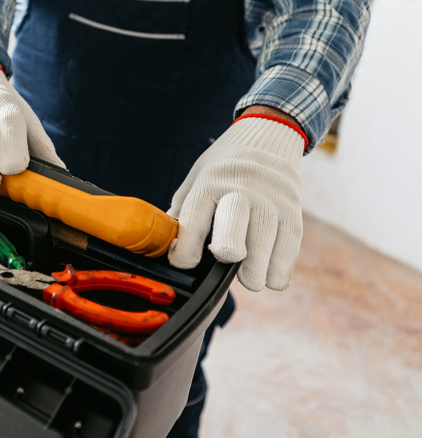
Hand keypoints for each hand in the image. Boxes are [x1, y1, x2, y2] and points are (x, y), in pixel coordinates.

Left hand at [167, 112, 305, 290]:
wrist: (268, 133)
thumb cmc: (224, 166)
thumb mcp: (196, 178)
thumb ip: (182, 212)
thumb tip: (166, 248)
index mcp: (209, 183)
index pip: (194, 221)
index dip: (185, 250)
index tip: (184, 262)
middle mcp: (241, 189)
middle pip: (234, 226)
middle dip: (228, 252)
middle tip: (225, 262)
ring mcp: (271, 198)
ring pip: (266, 241)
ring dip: (257, 271)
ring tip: (250, 281)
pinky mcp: (294, 207)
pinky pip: (290, 244)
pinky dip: (281, 268)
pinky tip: (271, 278)